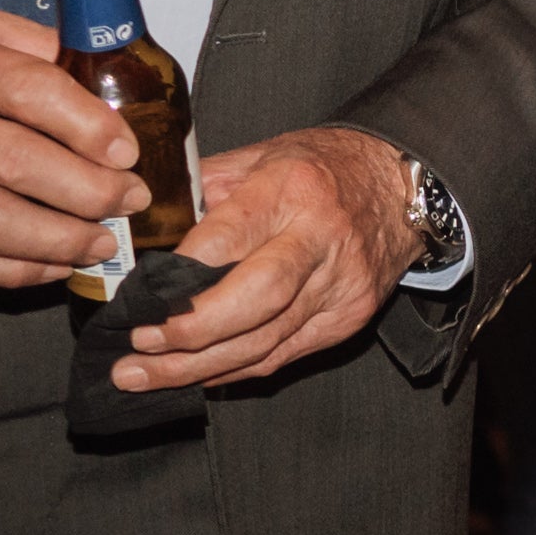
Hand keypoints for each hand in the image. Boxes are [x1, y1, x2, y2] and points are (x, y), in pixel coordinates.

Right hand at [0, 6, 144, 289]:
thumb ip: (46, 53)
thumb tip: (118, 90)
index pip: (29, 91)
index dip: (85, 125)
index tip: (127, 152)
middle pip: (12, 162)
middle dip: (85, 191)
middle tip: (131, 200)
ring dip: (54, 240)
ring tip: (102, 242)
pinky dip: (9, 269)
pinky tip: (51, 264)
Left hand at [119, 126, 415, 392]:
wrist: (402, 184)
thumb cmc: (320, 168)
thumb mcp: (258, 158)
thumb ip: (200, 191)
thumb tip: (137, 228)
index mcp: (290, 189)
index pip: (224, 239)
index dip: (175, 278)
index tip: (133, 299)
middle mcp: (321, 237)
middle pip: (255, 298)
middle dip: (190, 331)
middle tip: (138, 346)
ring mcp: (341, 282)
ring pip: (265, 340)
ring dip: (198, 367)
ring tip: (144, 376)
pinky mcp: (351, 315)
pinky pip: (283, 353)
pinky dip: (234, 369)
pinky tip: (196, 375)